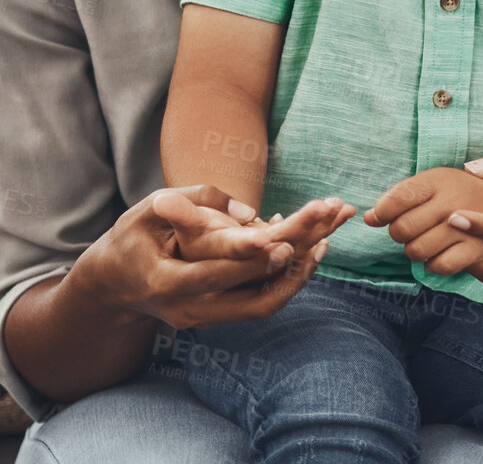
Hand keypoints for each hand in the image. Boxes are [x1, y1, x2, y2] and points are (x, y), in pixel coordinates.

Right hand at [62, 185, 347, 330]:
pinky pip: (262, 302)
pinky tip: (312, 248)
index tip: (286, 241)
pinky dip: (289, 278)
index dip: (252, 258)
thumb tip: (249, 211)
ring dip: (301, 273)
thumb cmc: (131, 239)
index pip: (217, 273)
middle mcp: (189, 309)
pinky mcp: (220, 317)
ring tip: (329, 236)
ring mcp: (206, 319)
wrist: (113, 286)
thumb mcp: (147, 212)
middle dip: (293, 260)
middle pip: (252, 292)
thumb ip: (192, 203)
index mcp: (166, 282)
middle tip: (327, 228)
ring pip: (264, 304)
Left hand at [365, 166, 482, 276]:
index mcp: (439, 179)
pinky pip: (438, 267)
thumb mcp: (434, 181)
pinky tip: (440, 252)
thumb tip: (368, 219)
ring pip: (416, 251)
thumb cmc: (463, 190)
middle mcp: (453, 202)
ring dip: (415, 249)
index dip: (381, 212)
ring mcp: (466, 228)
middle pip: (401, 229)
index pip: (395, 200)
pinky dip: (433, 264)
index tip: (382, 216)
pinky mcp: (477, 250)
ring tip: (427, 239)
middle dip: (399, 232)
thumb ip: (399, 196)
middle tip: (413, 227)